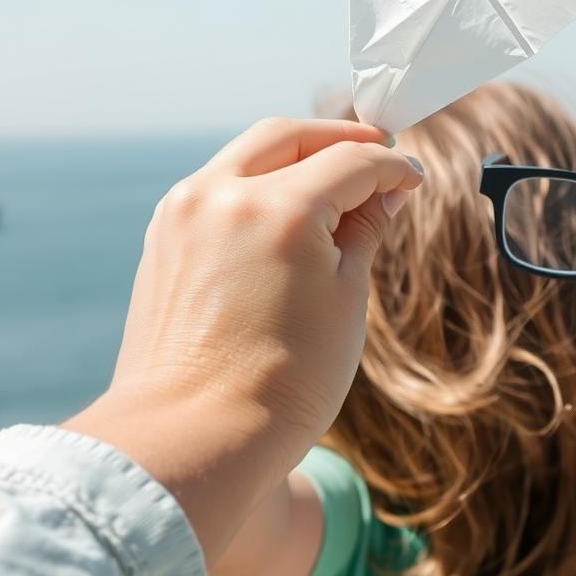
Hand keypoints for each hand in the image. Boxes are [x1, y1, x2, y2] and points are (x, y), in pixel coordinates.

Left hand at [64, 118, 422, 556]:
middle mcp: (221, 195)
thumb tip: (384, 194)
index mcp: (277, 210)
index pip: (350, 163)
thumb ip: (364, 233)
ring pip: (247, 155)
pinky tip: (284, 213)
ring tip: (333, 184)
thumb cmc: (280, 385)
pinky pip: (217, 187)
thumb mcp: (344, 303)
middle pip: (290, 136)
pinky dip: (256, 184)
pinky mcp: (162, 237)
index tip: (413, 179)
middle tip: (377, 153)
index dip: (392, 167)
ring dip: (294, 156)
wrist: (191, 438)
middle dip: (339, 140)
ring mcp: (182, 213)